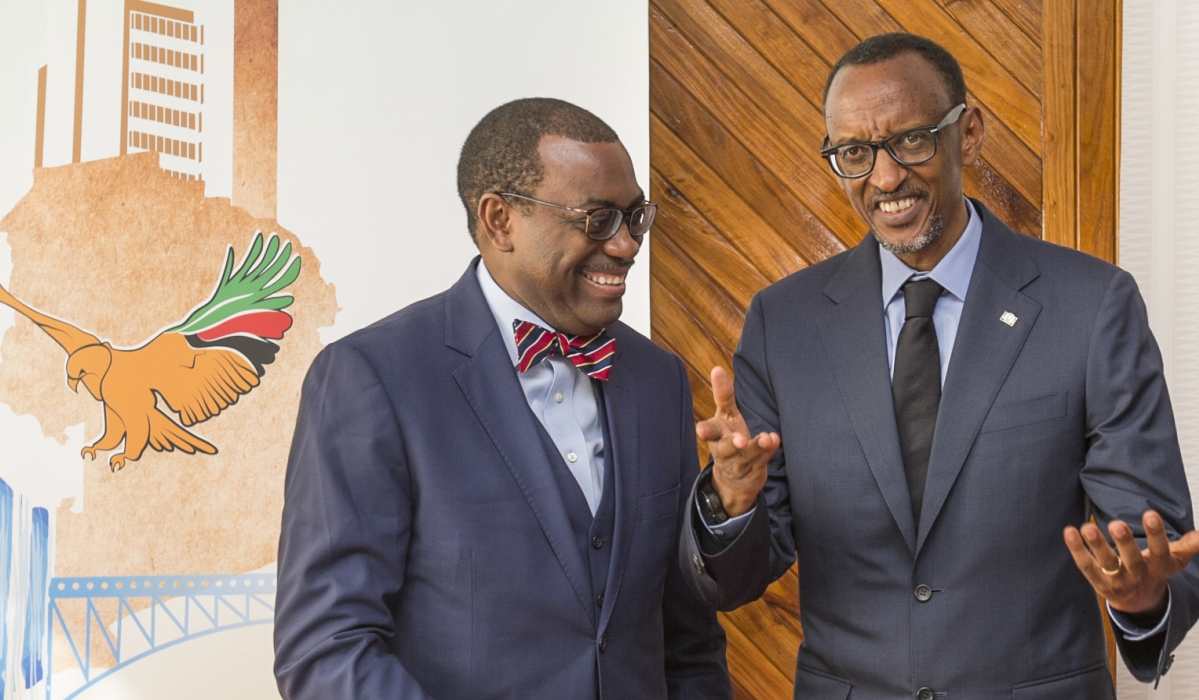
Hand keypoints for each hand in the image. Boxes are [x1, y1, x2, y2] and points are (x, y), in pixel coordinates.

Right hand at [695, 366, 778, 516]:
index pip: (709, 431)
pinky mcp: (754, 469)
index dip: (705, 430)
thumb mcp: (725, 416)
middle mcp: (724, 450)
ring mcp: (739, 462)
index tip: (701, 430)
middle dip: (732, 444)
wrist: (734, 478)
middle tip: (740, 440)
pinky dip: (769, 450)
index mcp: (715, 435)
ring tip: (766, 438)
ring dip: (756, 447)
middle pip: (725, 449)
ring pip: (746, 456)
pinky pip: (762, 460)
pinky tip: (774, 440)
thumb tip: (717, 368)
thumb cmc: (728, 437)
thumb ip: (723, 394)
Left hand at [1064, 510, 1198, 614]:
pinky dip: (1077, 550)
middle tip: (1116, 524)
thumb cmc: (1156, 570)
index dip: (1156, 534)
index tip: (1150, 513)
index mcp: (1160, 566)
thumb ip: (1189, 545)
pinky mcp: (1099, 584)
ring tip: (1086, 527)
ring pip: (1106, 563)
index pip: (1160, 550)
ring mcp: (1118, 580)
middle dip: (1125, 542)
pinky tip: (1069, 531)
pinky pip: (1086, 566)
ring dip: (1096, 545)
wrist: (1140, 602)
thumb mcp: (1175, 559)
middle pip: (1132, 559)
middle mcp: (1139, 574)